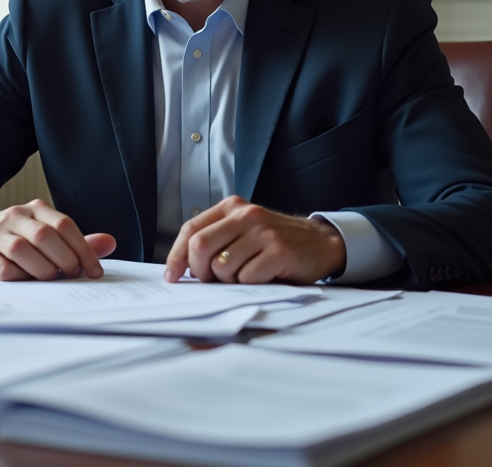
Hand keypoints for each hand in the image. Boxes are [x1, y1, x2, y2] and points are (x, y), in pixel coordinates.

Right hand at [0, 199, 116, 280]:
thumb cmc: (14, 236)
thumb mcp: (44, 232)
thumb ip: (75, 240)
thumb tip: (109, 243)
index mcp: (35, 210)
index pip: (65, 225)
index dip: (83, 249)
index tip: (94, 270)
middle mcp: (15, 218)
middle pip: (45, 236)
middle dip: (65, 259)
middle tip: (73, 275)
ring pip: (23, 250)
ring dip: (42, 269)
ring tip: (51, 279)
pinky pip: (3, 268)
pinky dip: (19, 277)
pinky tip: (27, 282)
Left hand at [163, 196, 345, 283]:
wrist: (320, 242)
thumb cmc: (274, 242)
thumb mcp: (243, 231)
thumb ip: (216, 240)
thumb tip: (181, 266)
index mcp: (232, 207)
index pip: (191, 229)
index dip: (176, 255)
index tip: (172, 275)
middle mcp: (246, 215)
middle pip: (201, 246)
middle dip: (199, 271)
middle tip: (211, 280)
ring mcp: (263, 232)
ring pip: (222, 266)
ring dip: (229, 280)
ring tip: (246, 274)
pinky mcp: (279, 251)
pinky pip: (247, 278)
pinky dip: (250, 284)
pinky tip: (263, 276)